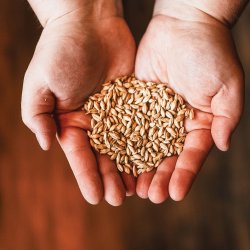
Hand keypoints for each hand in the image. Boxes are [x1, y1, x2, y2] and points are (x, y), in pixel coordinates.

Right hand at [21, 8, 135, 204]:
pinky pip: (142, 126)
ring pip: (124, 146)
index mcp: (70, 120)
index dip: (87, 176)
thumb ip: (37, 115)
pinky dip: (147, 144)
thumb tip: (45, 145)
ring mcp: (115, 112)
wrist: (89, 22)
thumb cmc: (61, 49)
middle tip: (121, 199)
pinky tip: (153, 161)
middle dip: (110, 177)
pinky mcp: (133, 102)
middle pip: (103, 155)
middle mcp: (93, 121)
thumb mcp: (39, 83)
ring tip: (139, 189)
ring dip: (130, 168)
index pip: (78, 155)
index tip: (96, 197)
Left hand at [134, 5, 243, 202]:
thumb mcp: (227, 87)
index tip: (174, 193)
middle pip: (167, 156)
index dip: (184, 175)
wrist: (183, 25)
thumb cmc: (209, 52)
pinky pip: (128, 126)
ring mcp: (154, 114)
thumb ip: (227, 118)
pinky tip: (116, 160)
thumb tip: (221, 146)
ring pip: (145, 147)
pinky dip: (122, 144)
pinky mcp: (136, 103)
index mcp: (199, 123)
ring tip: (132, 188)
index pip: (192, 155)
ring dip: (139, 168)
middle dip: (159, 177)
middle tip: (149, 196)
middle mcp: (176, 123)